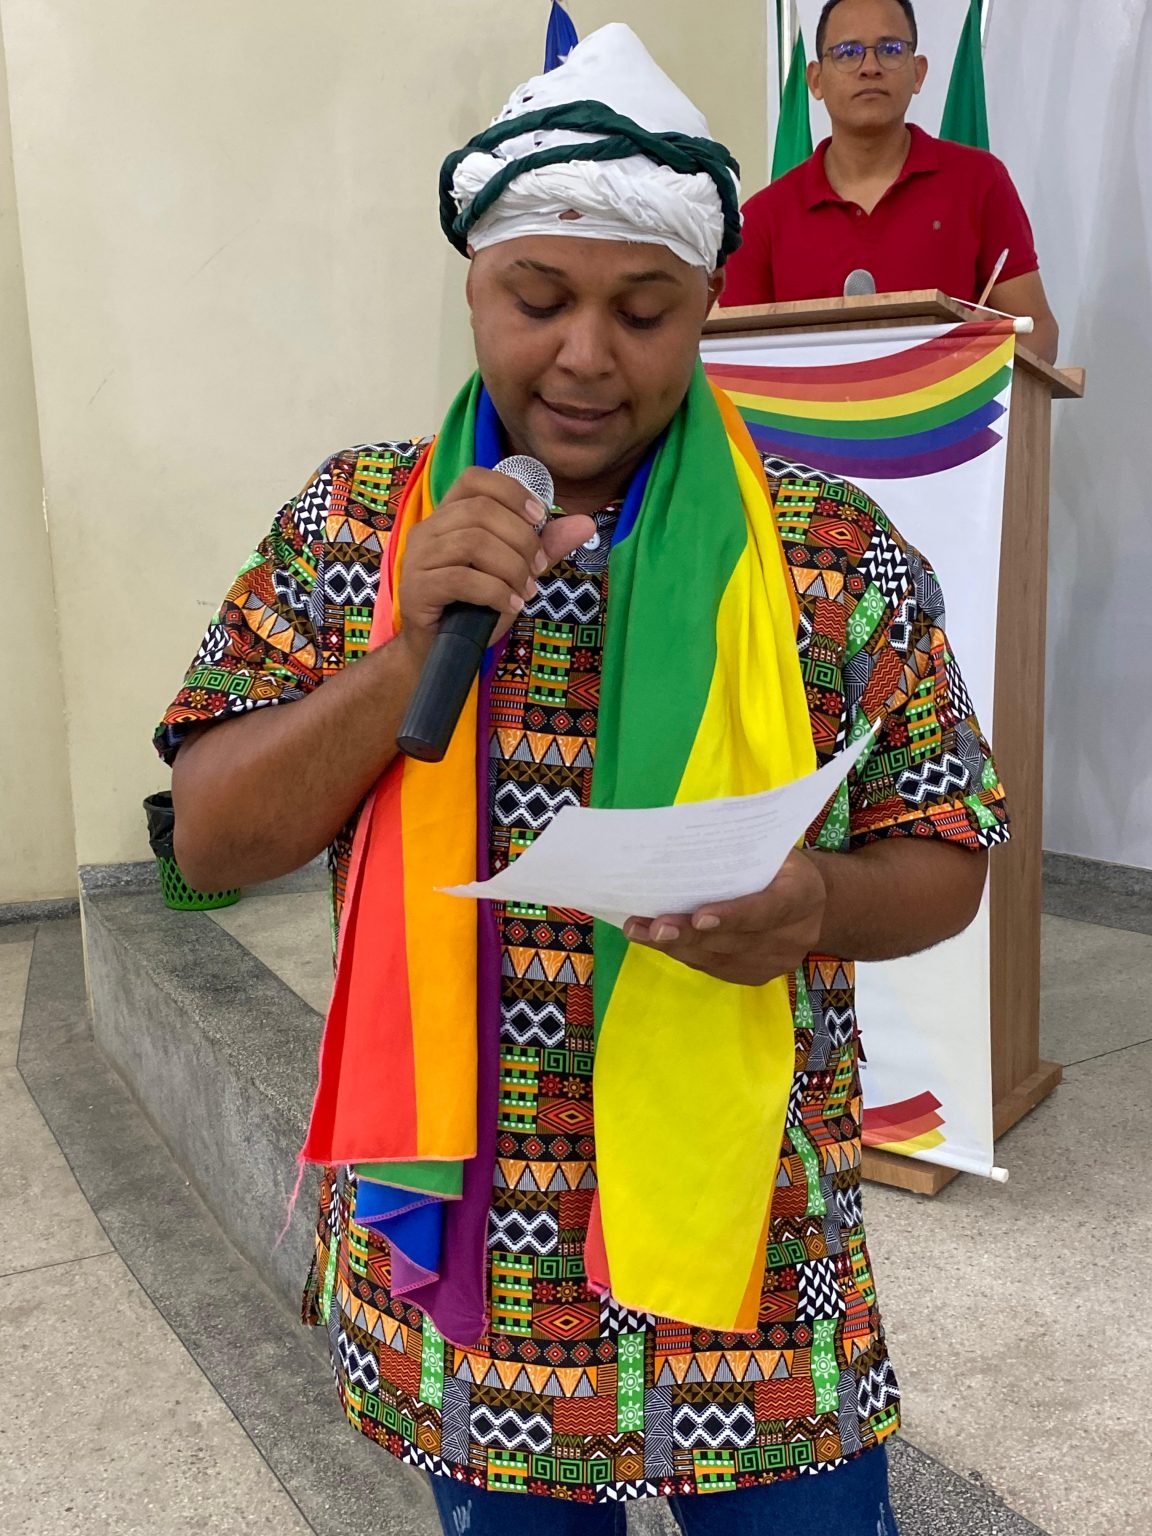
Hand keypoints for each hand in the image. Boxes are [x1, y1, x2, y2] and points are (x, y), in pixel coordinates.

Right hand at [396, 467, 595, 660]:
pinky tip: (511, 606)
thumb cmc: (475, 609)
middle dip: (521, 539)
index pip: (474, 479)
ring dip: (511, 567)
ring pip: (472, 542)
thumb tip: (585, 524)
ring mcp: (418, 558)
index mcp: (448, 517)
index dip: (512, 492)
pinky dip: (496, 592)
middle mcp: (428, 530)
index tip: (540, 518)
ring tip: (525, 591)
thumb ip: (544, 547)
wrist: (442, 652)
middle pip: (480, 510)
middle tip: (538, 568)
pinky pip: (462, 578)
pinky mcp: (417, 588)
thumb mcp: (515, 573)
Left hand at [623, 850, 827, 986]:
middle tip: (651, 926)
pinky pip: (715, 968)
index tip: (699, 917)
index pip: (766, 909)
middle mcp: (793, 935)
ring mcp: (776, 962)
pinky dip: (684, 953)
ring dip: (676, 946)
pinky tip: (657, 940)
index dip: (732, 915)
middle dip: (688, 934)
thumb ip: (742, 852)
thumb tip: (683, 841)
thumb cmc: (782, 866)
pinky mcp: (758, 976)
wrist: (818, 905)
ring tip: (639, 931)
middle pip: (734, 940)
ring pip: (719, 958)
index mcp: (801, 894)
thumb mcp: (774, 849)